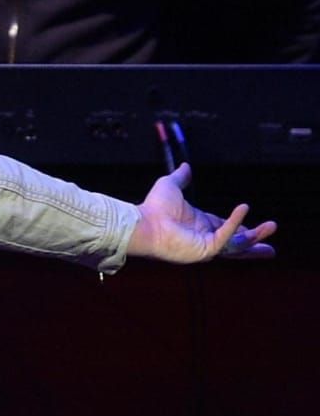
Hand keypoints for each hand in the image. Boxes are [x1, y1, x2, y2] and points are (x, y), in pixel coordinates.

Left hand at [128, 164, 276, 262]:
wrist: (143, 222)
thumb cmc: (152, 208)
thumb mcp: (171, 186)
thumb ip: (181, 177)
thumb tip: (185, 166)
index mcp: (199, 225)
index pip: (224, 228)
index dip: (239, 226)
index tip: (254, 224)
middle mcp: (204, 237)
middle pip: (235, 243)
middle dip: (254, 243)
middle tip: (271, 247)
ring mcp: (205, 245)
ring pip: (236, 245)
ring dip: (255, 237)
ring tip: (272, 227)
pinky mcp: (204, 249)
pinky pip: (226, 236)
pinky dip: (236, 222)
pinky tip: (244, 209)